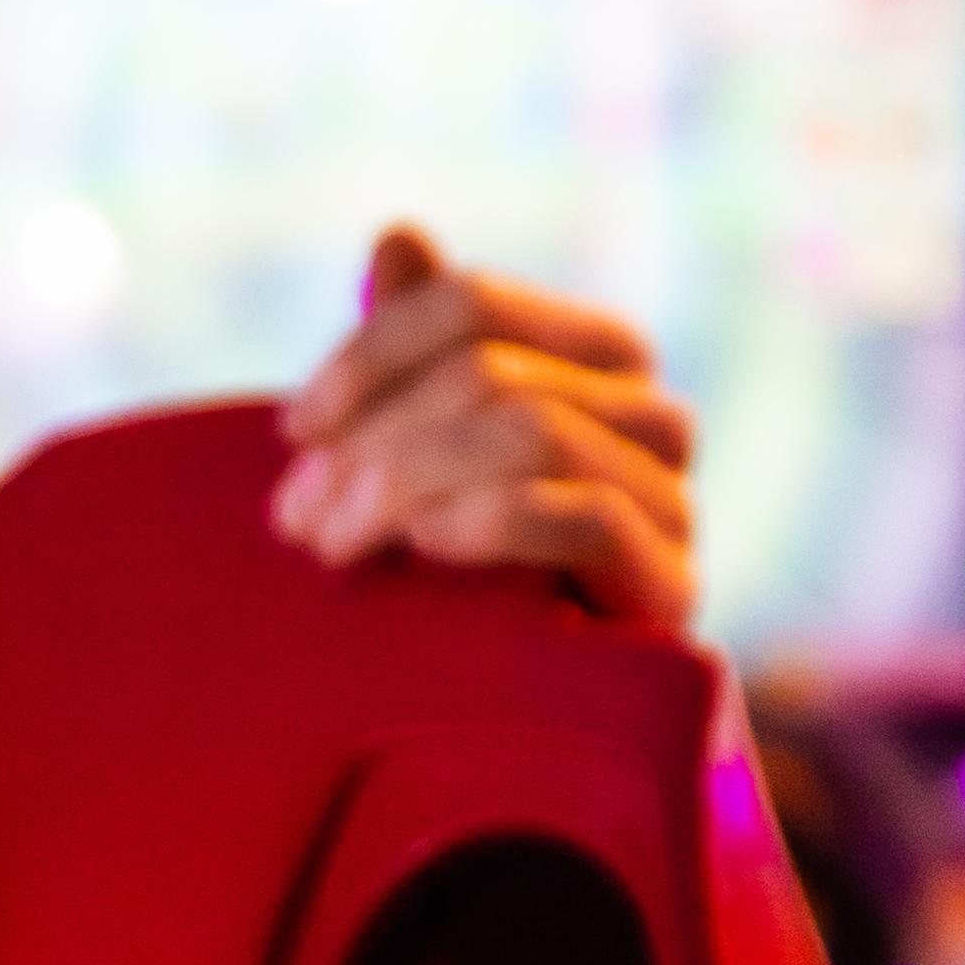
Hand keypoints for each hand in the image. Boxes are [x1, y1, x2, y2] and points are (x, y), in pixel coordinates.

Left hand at [275, 229, 698, 630]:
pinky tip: (426, 547)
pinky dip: (489, 519)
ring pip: (529, 431)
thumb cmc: (472, 577)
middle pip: (490, 370)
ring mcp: (673, 496)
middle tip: (293, 516)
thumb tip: (398, 236)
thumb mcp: (426, 457)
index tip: (291, 430)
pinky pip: (584, 514)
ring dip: (406, 481)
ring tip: (333, 543)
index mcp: (597, 358)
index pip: (473, 305)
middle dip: (372, 439)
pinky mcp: (672, 583)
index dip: (369, 352)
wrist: (540, 728)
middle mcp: (652, 411)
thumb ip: (417, 351)